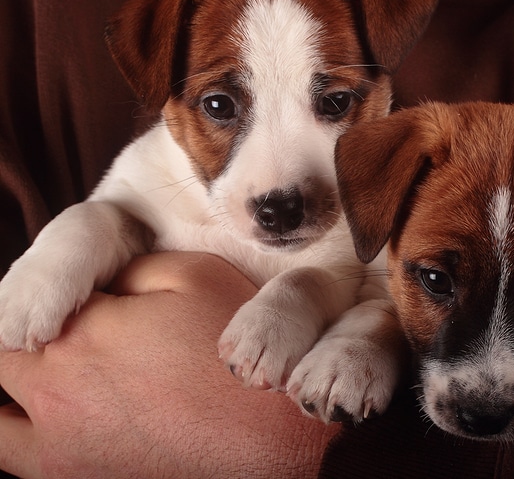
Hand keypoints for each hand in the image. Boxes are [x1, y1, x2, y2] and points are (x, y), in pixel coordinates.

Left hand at [0, 252, 339, 478]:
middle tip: (80, 336)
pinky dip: (31, 438)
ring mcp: (58, 453)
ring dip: (20, 396)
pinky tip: (73, 424)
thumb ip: (130, 266)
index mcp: (79, 334)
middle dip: (33, 339)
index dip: (59, 292)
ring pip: (2, 422)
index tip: (95, 297)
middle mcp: (52, 395)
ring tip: (61, 383)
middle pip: (7, 358)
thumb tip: (101, 279)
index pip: (30, 300)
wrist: (274, 441)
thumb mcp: (198, 275)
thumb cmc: (240, 356)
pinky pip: (21, 459)